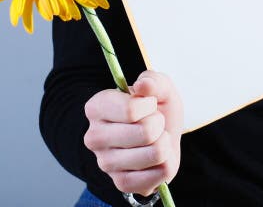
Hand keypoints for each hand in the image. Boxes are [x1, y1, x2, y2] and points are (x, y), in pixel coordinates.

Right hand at [83, 70, 183, 195]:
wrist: (160, 135)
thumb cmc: (155, 109)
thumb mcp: (159, 87)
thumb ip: (154, 81)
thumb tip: (143, 86)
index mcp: (96, 108)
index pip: (130, 110)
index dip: (150, 105)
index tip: (149, 105)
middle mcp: (94, 137)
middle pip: (145, 132)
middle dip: (160, 124)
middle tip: (154, 123)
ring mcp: (106, 163)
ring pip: (156, 153)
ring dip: (165, 143)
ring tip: (155, 139)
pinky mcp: (121, 183)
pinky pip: (161, 172)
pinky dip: (168, 162)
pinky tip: (156, 157)